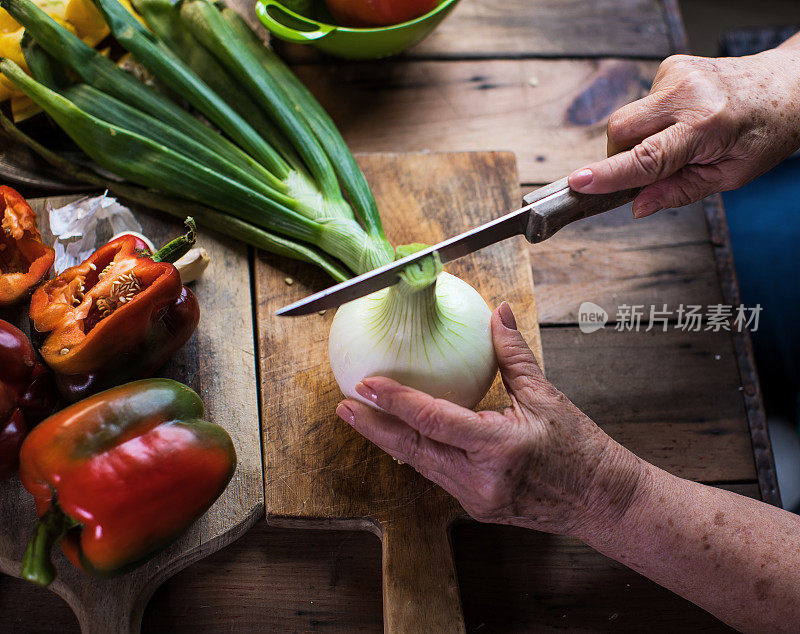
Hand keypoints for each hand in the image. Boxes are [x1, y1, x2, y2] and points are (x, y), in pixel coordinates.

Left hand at [335, 302, 645, 538]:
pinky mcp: (476, 507)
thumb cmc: (582, 451)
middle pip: (412, 451)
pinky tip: (400, 436)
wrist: (603, 501)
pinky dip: (417, 453)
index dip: (395, 401)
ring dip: (389, 441)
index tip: (366, 384)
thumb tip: (498, 313)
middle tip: (344, 404)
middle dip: (373, 427)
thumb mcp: (547, 397)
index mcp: (498, 449)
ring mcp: (476, 499)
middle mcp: (480, 480)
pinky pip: (437, 475)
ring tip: (362, 417)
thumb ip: (513, 354)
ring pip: (420, 466)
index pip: (432, 421)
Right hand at [568, 47, 799, 217]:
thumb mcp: (730, 176)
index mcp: (707, 125)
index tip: (578, 183)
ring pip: (626, 120)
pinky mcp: (669, 67)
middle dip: (620, 158)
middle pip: (621, 131)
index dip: (610, 174)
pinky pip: (640, 107)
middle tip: (648, 172)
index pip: (647, 157)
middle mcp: (688, 93)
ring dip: (639, 141)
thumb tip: (637, 206)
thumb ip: (679, 191)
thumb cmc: (764, 132)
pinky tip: (680, 122)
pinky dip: (651, 124)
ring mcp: (676, 74)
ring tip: (678, 142)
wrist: (788, 85)